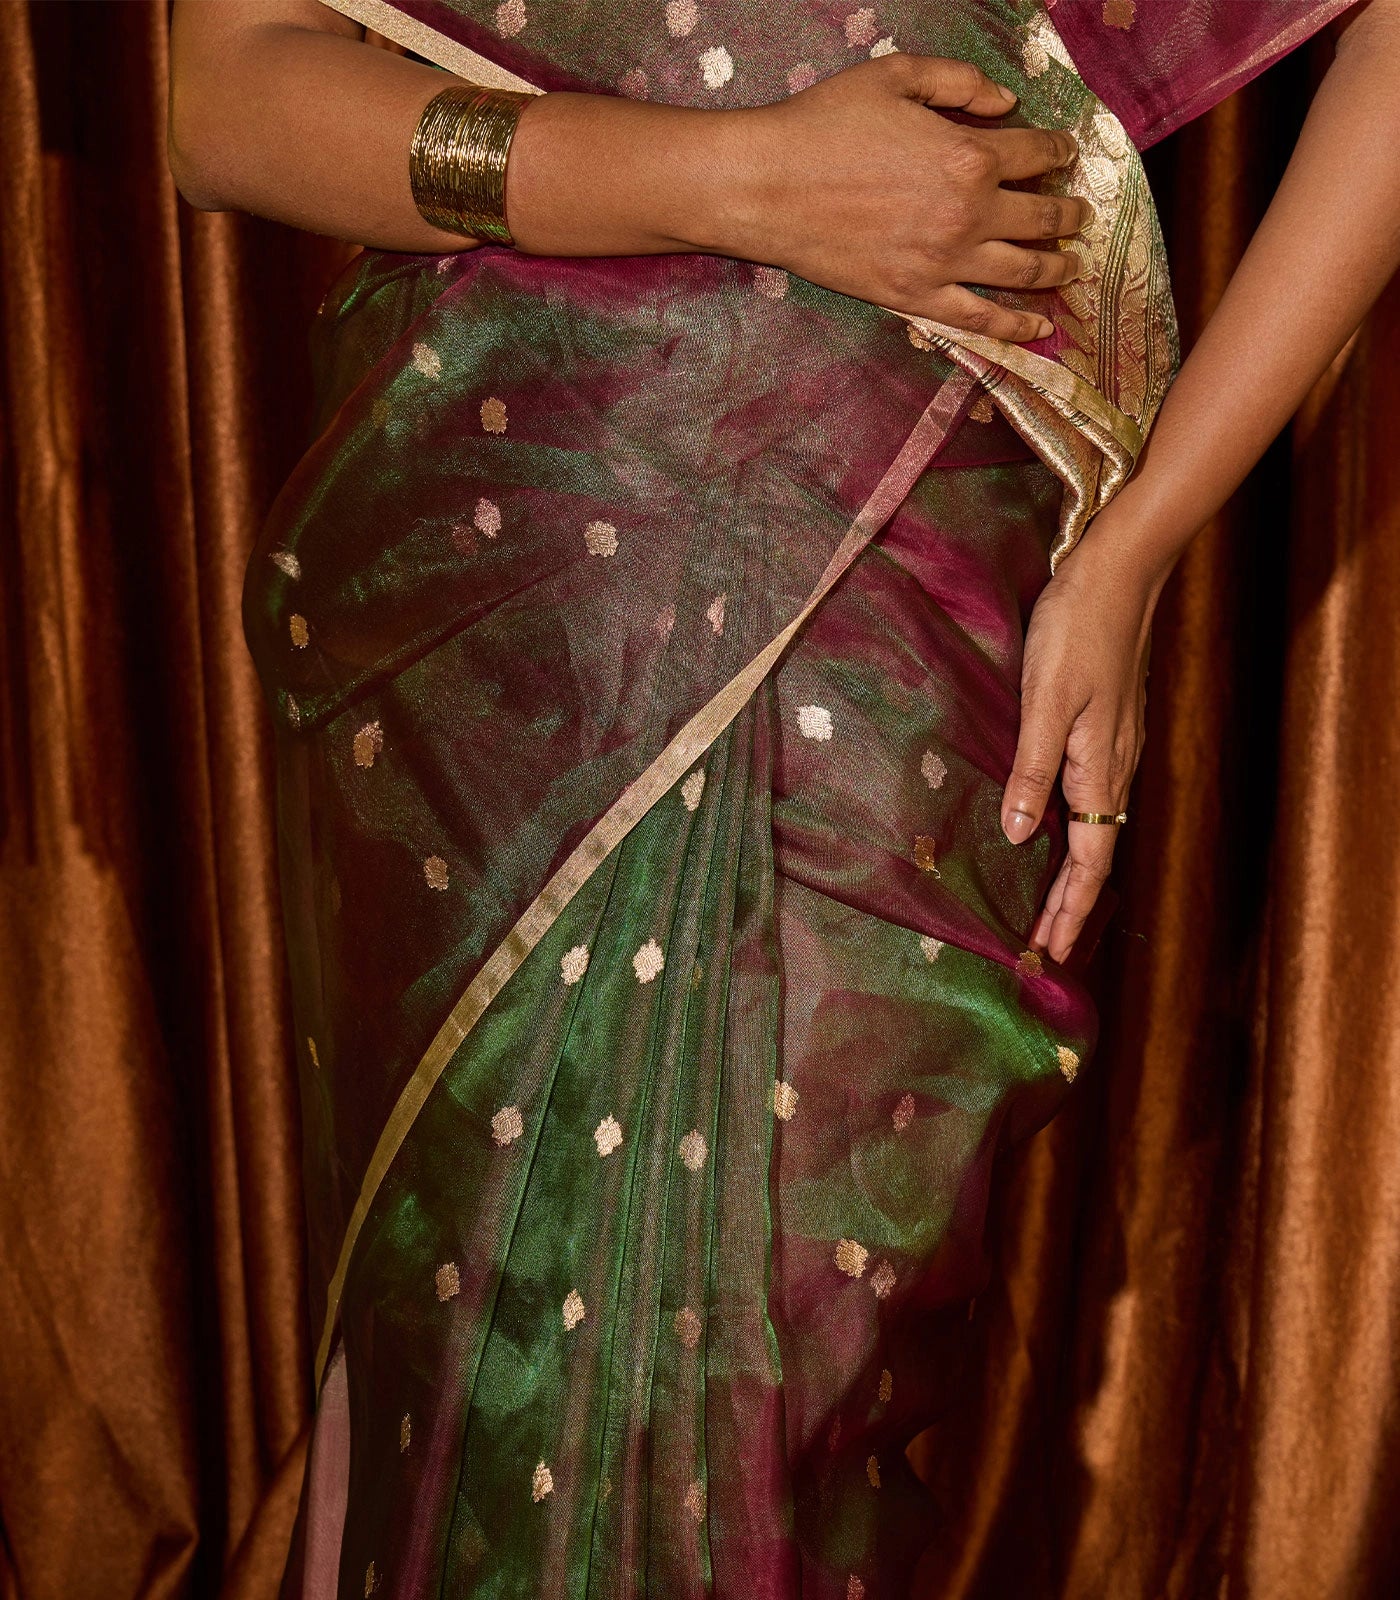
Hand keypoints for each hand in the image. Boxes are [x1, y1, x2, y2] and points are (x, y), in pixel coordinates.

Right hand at [508, 55, 1091, 343]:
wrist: (769, 187)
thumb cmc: (824, 123)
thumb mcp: (894, 75)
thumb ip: (958, 82)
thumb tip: (1006, 103)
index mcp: (971, 154)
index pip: (1038, 155)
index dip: (1060, 152)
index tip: (1067, 155)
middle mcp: (970, 213)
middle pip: (1042, 218)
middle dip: (1069, 214)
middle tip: (1080, 215)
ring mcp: (945, 263)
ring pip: (1023, 272)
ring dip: (1056, 268)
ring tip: (1070, 266)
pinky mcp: (917, 298)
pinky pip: (981, 319)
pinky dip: (1017, 326)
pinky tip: (1040, 327)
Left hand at [999, 524, 1162, 962]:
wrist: (1119, 570)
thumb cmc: (1079, 629)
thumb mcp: (1047, 700)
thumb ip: (1033, 768)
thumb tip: (1023, 835)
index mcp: (1100, 769)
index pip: (1089, 861)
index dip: (1069, 909)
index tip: (1050, 952)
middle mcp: (1112, 768)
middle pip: (1094, 855)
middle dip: (1070, 905)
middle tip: (1045, 949)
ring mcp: (1111, 748)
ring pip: (1093, 829)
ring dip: (1072, 874)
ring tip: (1048, 908)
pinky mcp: (1103, 728)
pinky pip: (1089, 800)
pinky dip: (1072, 833)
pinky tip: (1053, 831)